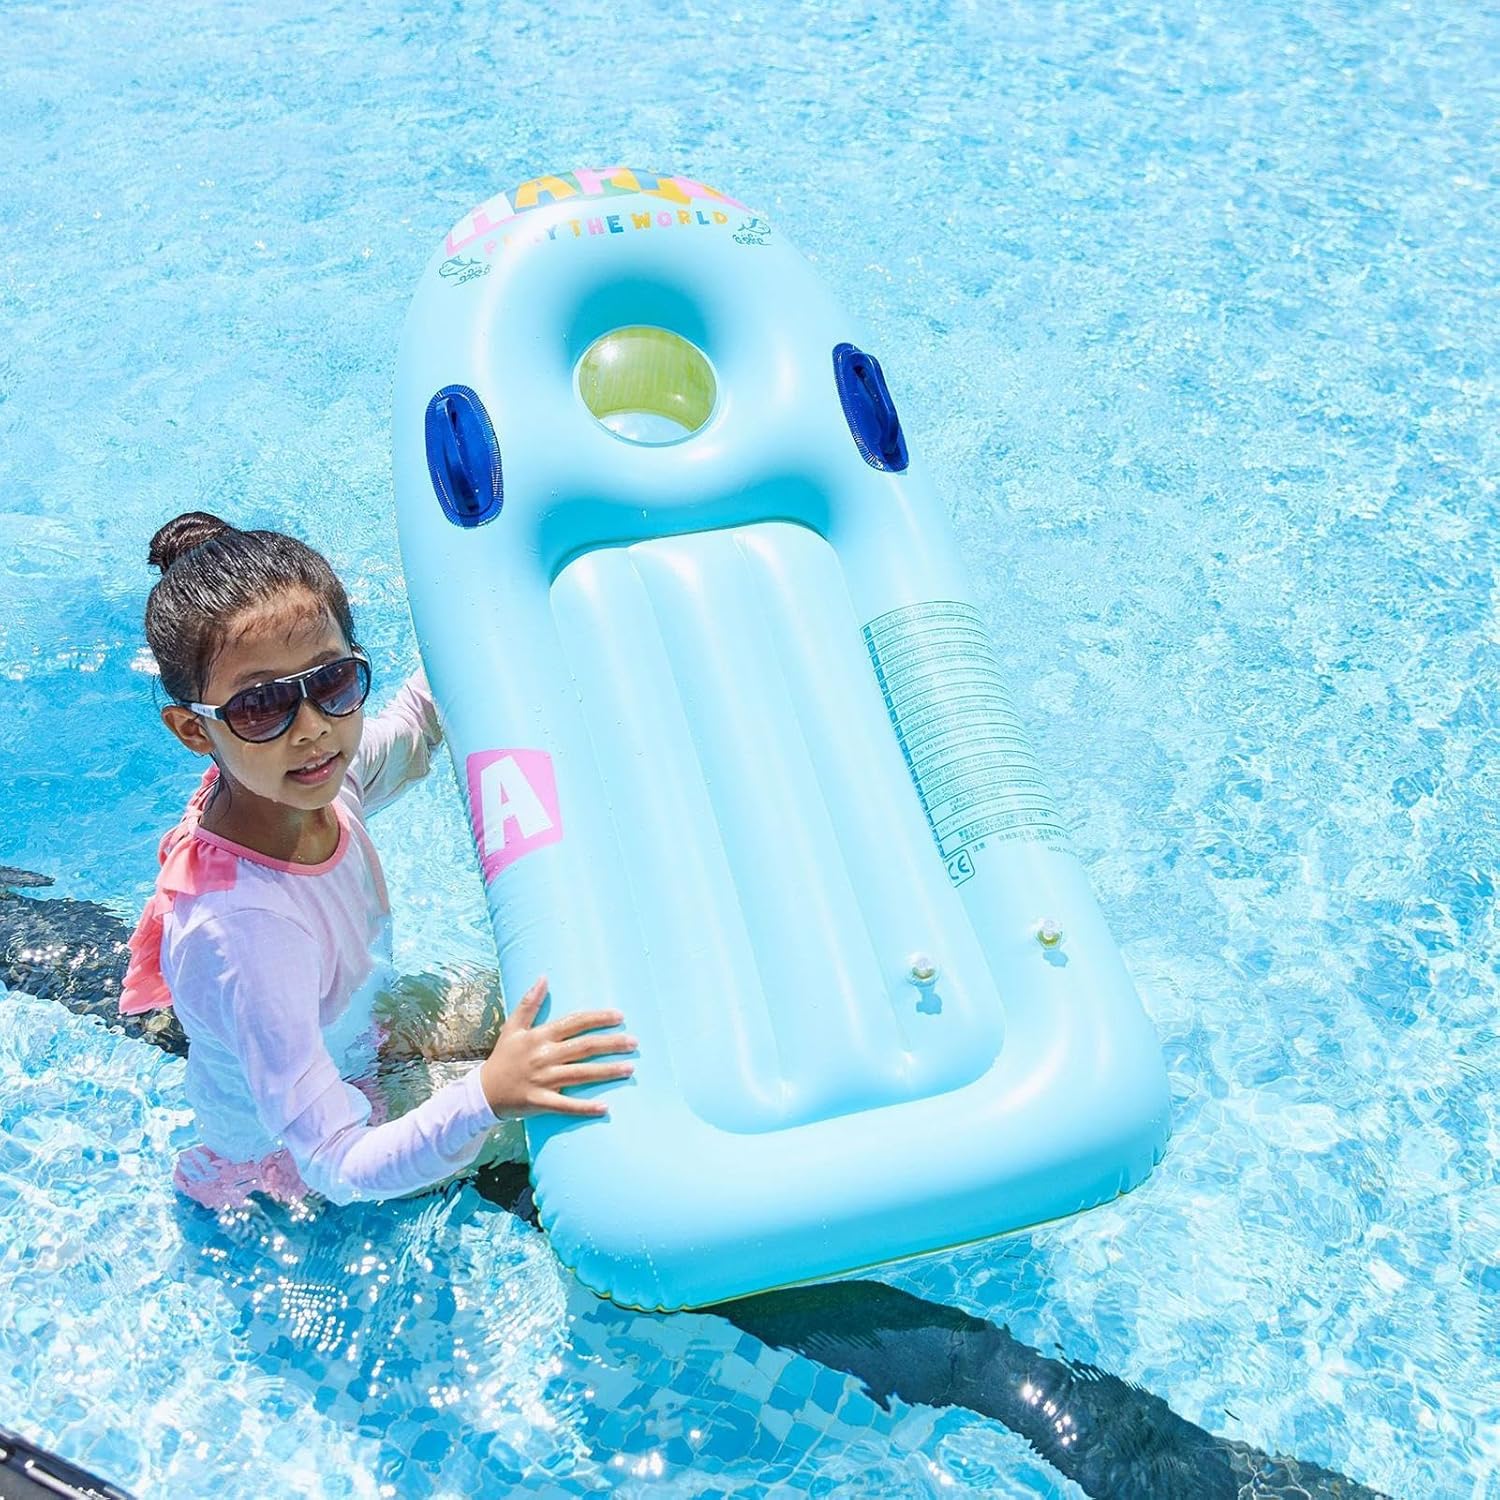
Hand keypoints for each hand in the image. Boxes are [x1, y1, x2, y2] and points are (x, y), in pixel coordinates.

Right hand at [479, 975, 635, 1119]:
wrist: (483, 1092)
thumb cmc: (503, 1058)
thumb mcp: (512, 1027)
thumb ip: (529, 1003)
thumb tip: (544, 977)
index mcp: (540, 1036)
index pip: (575, 1022)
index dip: (598, 1018)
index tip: (620, 1016)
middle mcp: (544, 1056)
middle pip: (584, 1047)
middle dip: (611, 1044)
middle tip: (634, 1042)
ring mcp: (543, 1079)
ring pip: (580, 1074)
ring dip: (606, 1072)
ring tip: (629, 1069)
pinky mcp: (540, 1101)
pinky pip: (565, 1105)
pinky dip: (584, 1108)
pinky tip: (605, 1108)